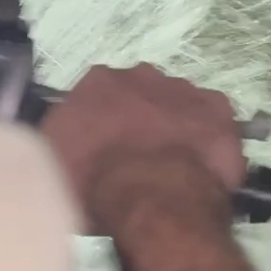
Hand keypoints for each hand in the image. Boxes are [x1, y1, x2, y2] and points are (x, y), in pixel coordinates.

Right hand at [43, 63, 246, 213]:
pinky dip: (208, 138)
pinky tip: (201, 165)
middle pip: (140, 95)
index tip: (102, 149)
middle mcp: (143, 74)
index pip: (98, 95)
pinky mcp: (219, 110)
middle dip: (140, 120)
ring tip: (172, 166)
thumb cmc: (93, 183)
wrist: (151, 196)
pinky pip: (213, 121)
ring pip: (177, 105)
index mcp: (99, 82)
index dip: (101, 123)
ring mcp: (185, 89)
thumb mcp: (51, 163)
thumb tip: (63, 137)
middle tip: (137, 158)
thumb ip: (58, 139)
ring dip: (175, 127)